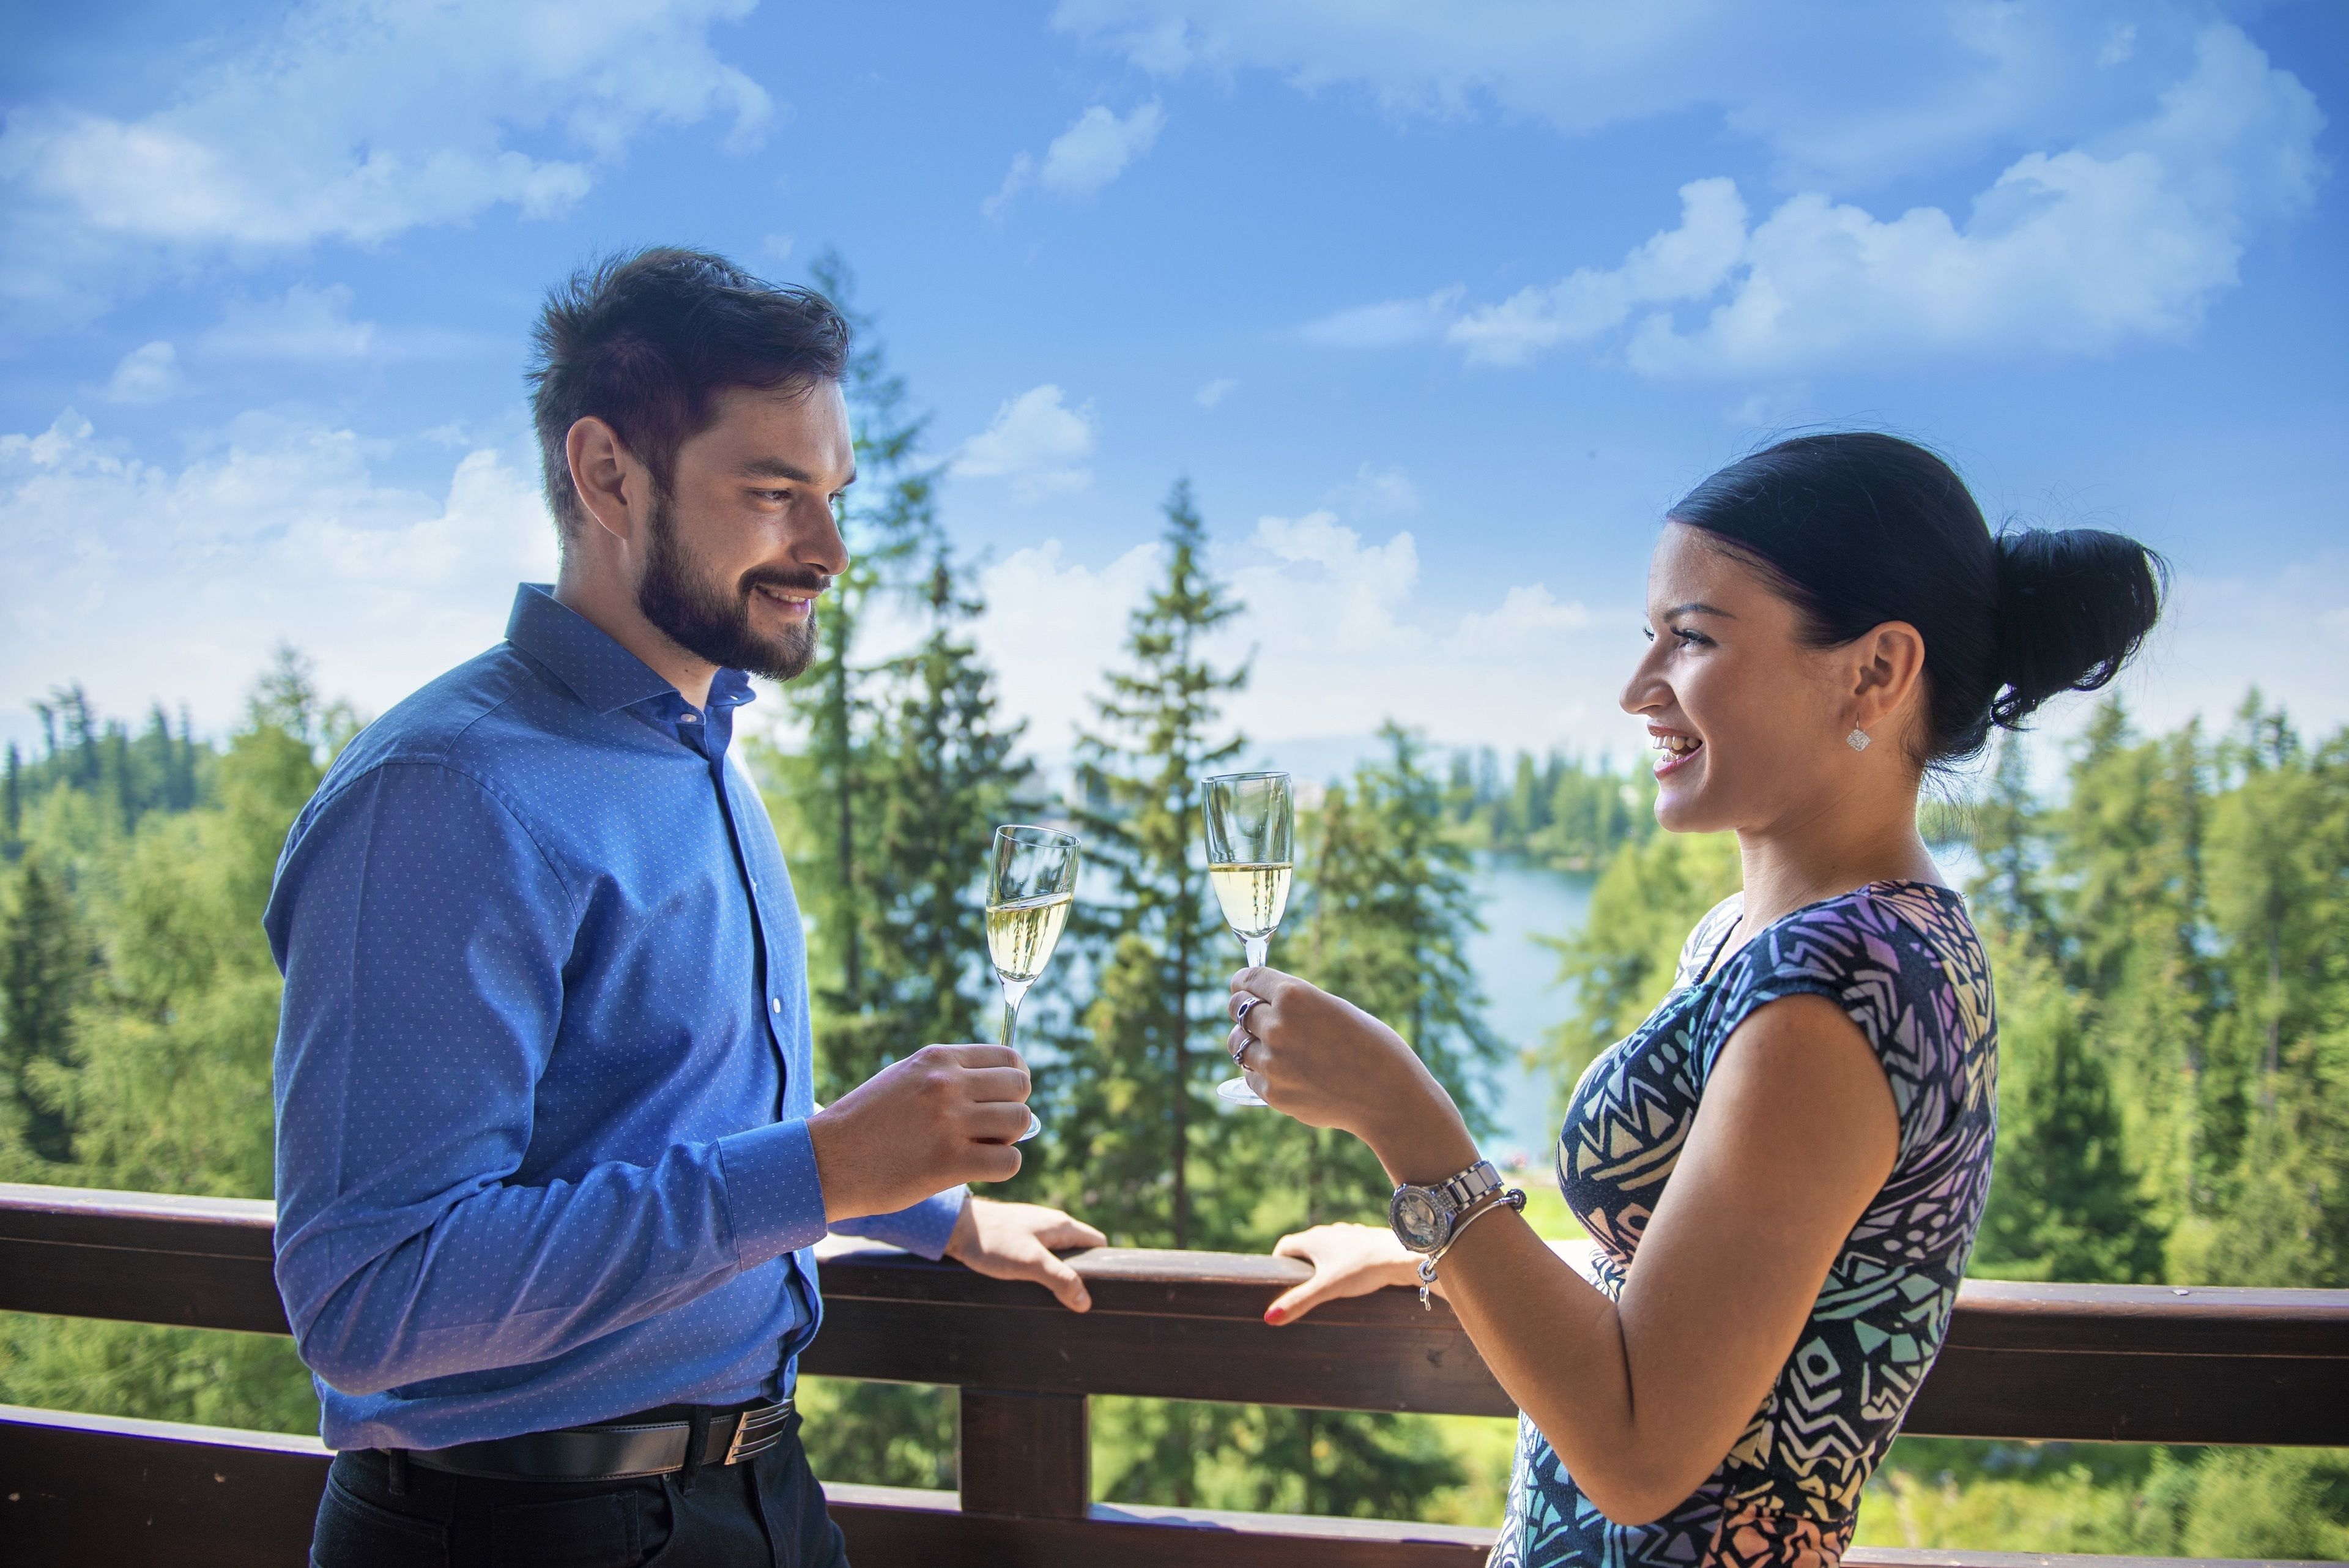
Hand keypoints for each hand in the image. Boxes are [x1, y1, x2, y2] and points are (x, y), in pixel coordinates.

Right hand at [809, 1044, 1031, 1221]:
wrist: (824, 1161)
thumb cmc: (864, 1123)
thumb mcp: (904, 1078)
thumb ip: (948, 1076)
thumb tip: (999, 1088)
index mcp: (937, 1059)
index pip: (1009, 1057)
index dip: (1014, 1082)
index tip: (1003, 1100)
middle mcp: (947, 1084)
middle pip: (1021, 1087)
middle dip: (1012, 1109)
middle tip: (991, 1129)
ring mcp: (949, 1122)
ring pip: (1020, 1122)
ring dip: (1007, 1139)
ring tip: (980, 1149)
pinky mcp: (948, 1162)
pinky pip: (1009, 1161)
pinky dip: (1002, 1167)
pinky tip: (976, 1169)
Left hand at [943, 1196, 1107, 1312]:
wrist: (955, 1226)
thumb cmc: (993, 1241)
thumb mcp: (1031, 1263)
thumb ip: (1060, 1279)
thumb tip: (1085, 1301)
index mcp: (1062, 1225)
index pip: (1097, 1243)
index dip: (1103, 1265)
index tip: (1100, 1289)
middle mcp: (1050, 1224)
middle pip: (1078, 1250)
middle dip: (1079, 1274)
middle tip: (1074, 1301)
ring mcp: (1032, 1229)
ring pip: (1057, 1254)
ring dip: (1057, 1274)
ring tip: (1051, 1298)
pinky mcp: (1016, 1237)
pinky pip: (1038, 1255)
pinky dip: (1040, 1270)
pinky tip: (1029, 1285)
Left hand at [1226, 969, 1473, 1181]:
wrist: (1388, 1096)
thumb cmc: (1371, 1046)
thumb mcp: (1333, 1008)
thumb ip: (1295, 1004)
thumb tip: (1261, 1003)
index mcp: (1294, 995)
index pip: (1247, 979)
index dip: (1243, 982)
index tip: (1242, 986)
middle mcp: (1277, 1025)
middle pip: (1237, 1008)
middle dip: (1245, 1008)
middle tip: (1254, 1014)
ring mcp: (1271, 1061)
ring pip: (1237, 1043)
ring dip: (1248, 1040)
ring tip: (1270, 1045)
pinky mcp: (1272, 1092)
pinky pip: (1250, 1074)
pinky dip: (1261, 1071)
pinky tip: (1285, 1071)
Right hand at [1265, 1223, 1422, 1323]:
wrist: (1401, 1255)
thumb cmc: (1363, 1269)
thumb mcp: (1326, 1289)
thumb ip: (1298, 1302)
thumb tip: (1269, 1317)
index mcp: (1314, 1239)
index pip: (1284, 1246)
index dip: (1278, 1262)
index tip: (1278, 1279)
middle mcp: (1329, 1232)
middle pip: (1305, 1246)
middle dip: (1300, 1265)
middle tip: (1299, 1287)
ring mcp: (1349, 1234)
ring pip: (1327, 1246)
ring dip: (1322, 1262)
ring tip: (1324, 1283)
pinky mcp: (1365, 1241)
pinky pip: (1346, 1249)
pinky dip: (1342, 1261)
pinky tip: (1350, 1275)